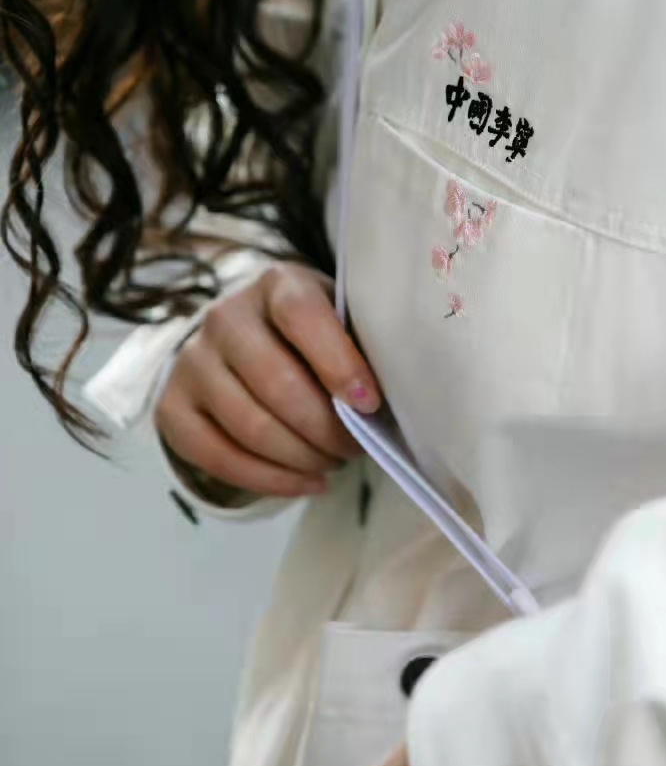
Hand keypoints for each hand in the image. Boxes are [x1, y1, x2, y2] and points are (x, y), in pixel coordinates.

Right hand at [155, 262, 380, 497]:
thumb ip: (363, 345)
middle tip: (356, 447)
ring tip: (333, 461)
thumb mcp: (343, 321)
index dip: (338, 362)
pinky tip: (307, 481)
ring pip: (250, 426)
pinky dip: (270, 481)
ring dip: (302, 458)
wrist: (249, 339)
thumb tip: (394, 397)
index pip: (301, 316)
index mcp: (278, 284)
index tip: (370, 403)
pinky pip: (218, 457)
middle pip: (276, 384)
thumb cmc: (316, 335)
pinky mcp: (172, 407)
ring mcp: (192, 362)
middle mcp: (225, 317)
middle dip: (326, 429)